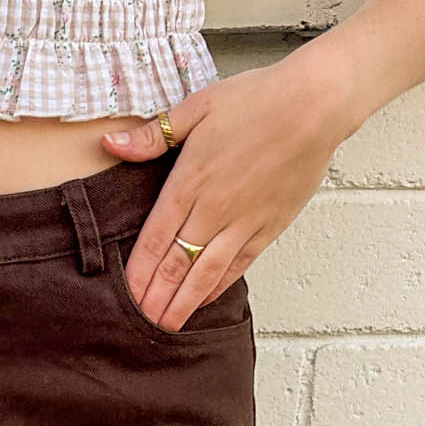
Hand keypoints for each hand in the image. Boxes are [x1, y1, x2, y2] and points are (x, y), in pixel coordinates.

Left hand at [98, 49, 361, 331]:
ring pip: (206, 273)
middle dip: (156, 297)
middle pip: (176, 264)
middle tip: (139, 324)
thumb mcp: (197, 107)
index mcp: (190, 181)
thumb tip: (109, 145)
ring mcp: (244, 222)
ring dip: (184, 303)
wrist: (315, 105)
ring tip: (167, 326)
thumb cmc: (258, 99)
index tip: (125, 296)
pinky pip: (238, 265)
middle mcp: (214, 209)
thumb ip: (152, 136)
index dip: (138, 272)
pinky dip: (218, 287)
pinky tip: (203, 301)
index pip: (155, 238)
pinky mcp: (269, 227)